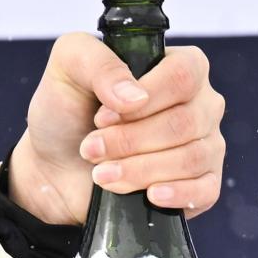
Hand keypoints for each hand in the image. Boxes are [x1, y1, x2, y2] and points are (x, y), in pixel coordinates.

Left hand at [7, 33, 225, 225]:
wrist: (51, 166)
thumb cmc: (64, 112)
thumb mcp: (68, 67)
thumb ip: (99, 63)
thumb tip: (135, 96)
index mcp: (180, 66)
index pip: (184, 76)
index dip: (144, 99)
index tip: (101, 118)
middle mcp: (199, 102)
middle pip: (184, 122)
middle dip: (128, 141)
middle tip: (91, 149)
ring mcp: (204, 143)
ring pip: (191, 157)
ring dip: (139, 170)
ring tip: (101, 174)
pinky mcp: (199, 182)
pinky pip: (205, 189)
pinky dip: (176, 193)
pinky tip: (150, 194)